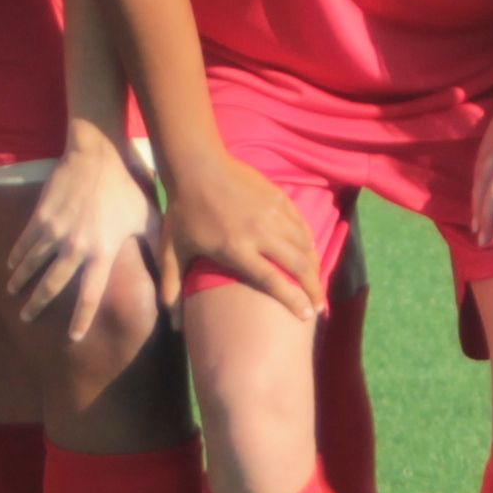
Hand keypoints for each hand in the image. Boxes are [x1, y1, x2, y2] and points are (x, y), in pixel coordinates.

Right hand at [7, 121, 158, 341]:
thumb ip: (159, 252)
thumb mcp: (148, 220)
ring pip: (32, 265)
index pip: (89, 296)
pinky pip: (24, 242)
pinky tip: (11, 264)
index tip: (73, 338)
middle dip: (37, 304)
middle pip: (51, 285)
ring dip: (21, 281)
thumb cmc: (127, 187)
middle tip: (26, 318)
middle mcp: (75, 247)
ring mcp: (54, 232)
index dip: (81, 320)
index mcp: (102, 252)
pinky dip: (16, 255)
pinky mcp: (40, 217)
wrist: (96, 154)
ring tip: (13, 292)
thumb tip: (173, 276)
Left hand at [164, 152, 324, 318]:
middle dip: (313, 288)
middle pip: (297, 265)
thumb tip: (173, 326)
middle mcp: (260, 233)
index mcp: (236, 248)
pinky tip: (311, 251)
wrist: (196, 166)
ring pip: (304, 243)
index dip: (293, 299)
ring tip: (318, 282)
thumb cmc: (184, 211)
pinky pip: (301, 223)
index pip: (272, 280)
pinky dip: (309, 240)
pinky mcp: (278, 198)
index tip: (307, 315)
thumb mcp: (173, 250)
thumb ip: (172, 287)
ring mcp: (272, 214)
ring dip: (314, 265)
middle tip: (320, 306)